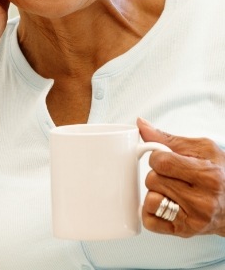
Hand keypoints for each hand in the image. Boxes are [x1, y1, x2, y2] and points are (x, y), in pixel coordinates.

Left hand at [137, 118, 224, 237]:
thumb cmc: (220, 172)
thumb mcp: (202, 148)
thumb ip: (168, 139)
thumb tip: (141, 125)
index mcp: (209, 176)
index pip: (162, 162)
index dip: (157, 156)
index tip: (163, 157)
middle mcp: (203, 201)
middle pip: (153, 180)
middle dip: (156, 173)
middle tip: (171, 174)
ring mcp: (193, 220)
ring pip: (150, 200)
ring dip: (154, 192)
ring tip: (170, 189)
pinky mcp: (184, 232)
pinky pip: (150, 222)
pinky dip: (151, 211)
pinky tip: (164, 203)